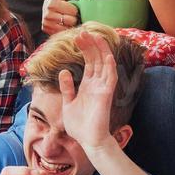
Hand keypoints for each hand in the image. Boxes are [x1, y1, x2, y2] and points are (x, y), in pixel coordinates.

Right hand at [42, 0, 87, 34]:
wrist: (48, 4)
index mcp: (53, 2)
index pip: (73, 11)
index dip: (75, 10)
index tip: (74, 7)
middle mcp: (47, 13)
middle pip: (71, 20)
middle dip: (74, 18)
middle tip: (72, 15)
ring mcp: (46, 22)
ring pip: (67, 28)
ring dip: (71, 24)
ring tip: (68, 19)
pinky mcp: (46, 29)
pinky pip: (62, 33)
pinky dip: (65, 30)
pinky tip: (64, 24)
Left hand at [57, 30, 119, 149]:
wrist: (87, 141)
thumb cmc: (79, 126)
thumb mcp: (68, 103)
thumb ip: (67, 88)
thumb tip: (64, 72)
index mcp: (87, 85)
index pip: (88, 62)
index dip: (84, 49)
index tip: (77, 37)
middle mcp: (96, 84)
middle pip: (96, 59)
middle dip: (90, 45)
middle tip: (82, 32)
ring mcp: (102, 89)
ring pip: (104, 64)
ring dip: (100, 50)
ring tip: (92, 36)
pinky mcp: (106, 95)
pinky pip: (111, 78)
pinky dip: (110, 66)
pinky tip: (107, 54)